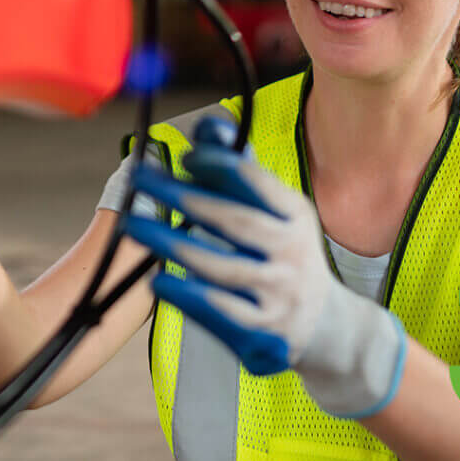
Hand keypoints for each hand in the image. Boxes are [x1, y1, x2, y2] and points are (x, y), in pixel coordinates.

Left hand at [122, 117, 406, 417]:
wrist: (327, 328)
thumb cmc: (285, 254)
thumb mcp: (275, 211)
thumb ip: (239, 171)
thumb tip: (207, 127)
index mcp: (295, 215)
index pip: (256, 182)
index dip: (218, 165)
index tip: (182, 156)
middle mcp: (292, 252)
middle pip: (233, 220)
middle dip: (181, 195)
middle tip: (139, 178)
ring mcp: (279, 294)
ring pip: (220, 267)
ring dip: (171, 243)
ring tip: (133, 225)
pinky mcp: (263, 334)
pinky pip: (219, 311)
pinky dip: (186, 296)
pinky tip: (157, 282)